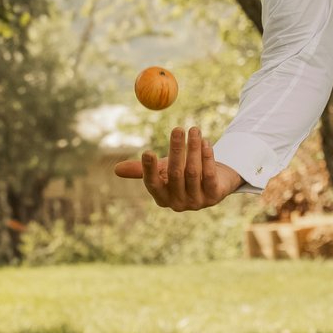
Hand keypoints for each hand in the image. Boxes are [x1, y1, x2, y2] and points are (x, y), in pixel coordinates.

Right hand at [115, 126, 242, 210]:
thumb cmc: (183, 174)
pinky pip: (209, 174)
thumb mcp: (162, 171)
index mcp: (161, 198)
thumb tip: (116, 169)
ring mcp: (197, 202)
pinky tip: (205, 142)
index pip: (152, 184)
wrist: (216, 182)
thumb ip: (142, 170)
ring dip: (194, 148)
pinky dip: (207, 157)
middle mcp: (178, 203)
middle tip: (177, 129)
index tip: (147, 152)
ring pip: (193, 171)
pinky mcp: (214, 197)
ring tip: (194, 129)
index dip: (149, 169)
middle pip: (175, 174)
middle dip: (176, 149)